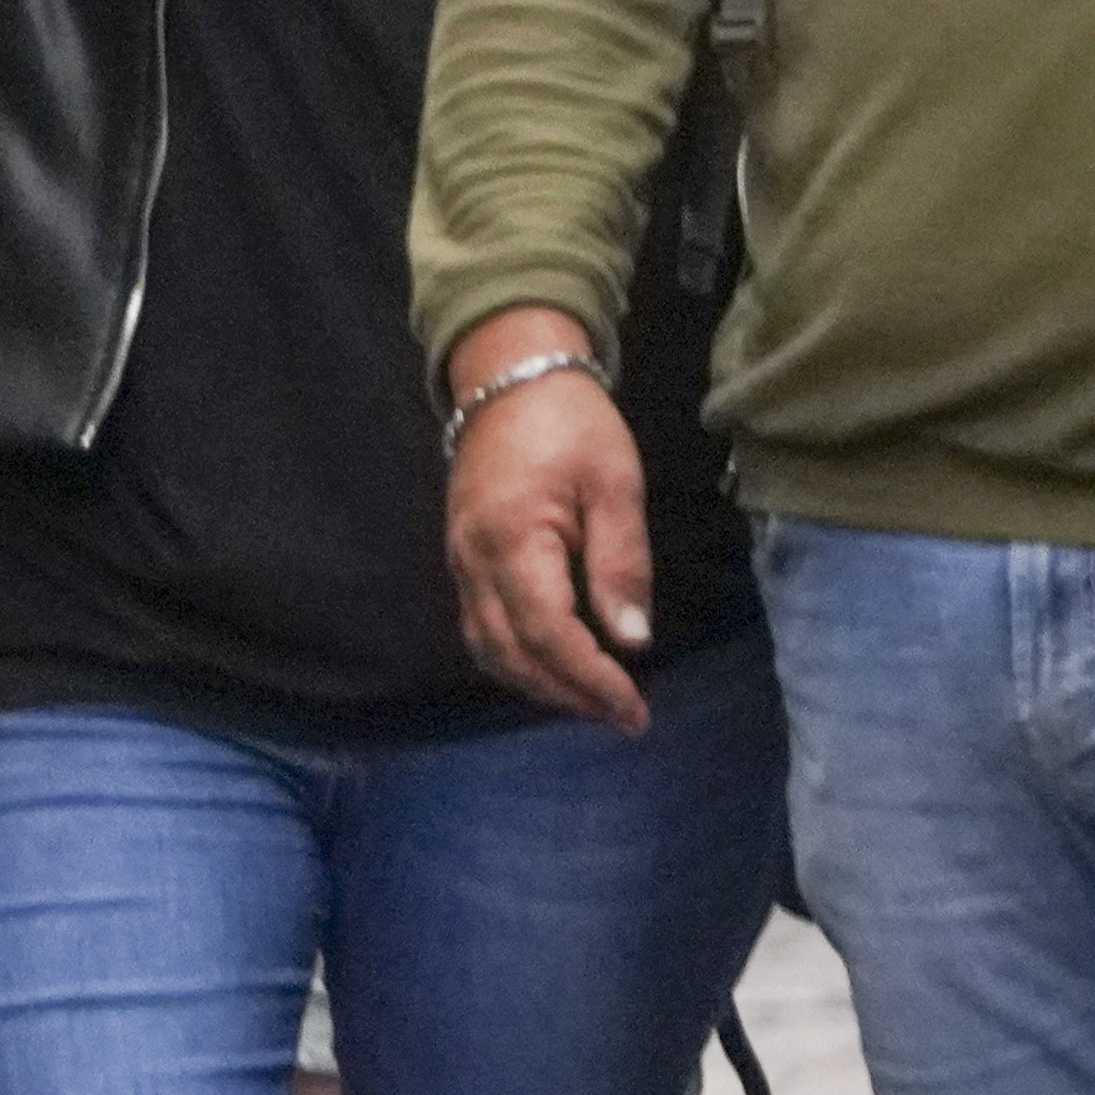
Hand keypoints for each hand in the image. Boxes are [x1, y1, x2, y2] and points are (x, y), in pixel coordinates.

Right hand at [442, 308, 651, 731]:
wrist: (508, 377)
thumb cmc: (571, 425)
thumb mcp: (615, 485)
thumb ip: (621, 563)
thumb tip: (632, 640)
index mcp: (514, 539)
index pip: (548, 633)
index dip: (590, 679)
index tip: (634, 707)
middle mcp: (474, 561)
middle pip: (511, 654)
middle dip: (567, 695)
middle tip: (623, 716)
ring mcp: (460, 561)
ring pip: (488, 649)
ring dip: (539, 686)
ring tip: (593, 701)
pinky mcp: (461, 559)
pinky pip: (480, 628)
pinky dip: (517, 661)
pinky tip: (555, 667)